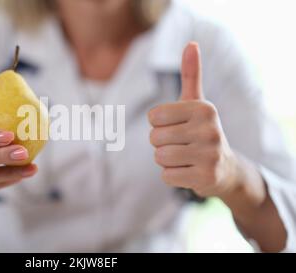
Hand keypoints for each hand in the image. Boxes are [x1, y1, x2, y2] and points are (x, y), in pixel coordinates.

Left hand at [148, 42, 239, 197]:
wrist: (225, 168)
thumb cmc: (201, 130)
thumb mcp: (196, 103)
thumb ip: (191, 74)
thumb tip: (191, 43)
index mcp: (203, 108)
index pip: (153, 117)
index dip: (158, 125)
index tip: (177, 127)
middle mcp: (210, 129)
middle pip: (154, 138)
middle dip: (161, 143)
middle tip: (182, 145)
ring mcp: (210, 154)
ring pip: (159, 157)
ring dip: (166, 160)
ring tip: (185, 157)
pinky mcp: (206, 177)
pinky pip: (167, 176)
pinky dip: (172, 175)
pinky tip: (189, 171)